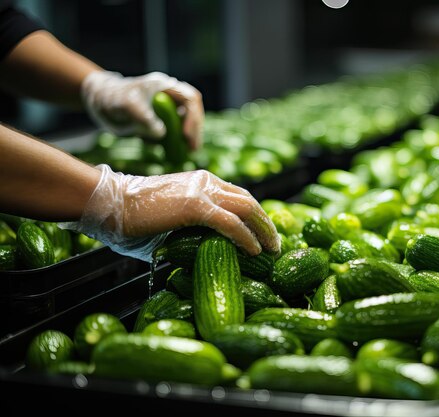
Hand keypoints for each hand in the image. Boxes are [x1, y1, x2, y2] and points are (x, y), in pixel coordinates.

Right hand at [60, 165, 279, 261]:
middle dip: (266, 224)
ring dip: (264, 231)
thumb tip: (204, 251)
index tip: (265, 235)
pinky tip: (254, 252)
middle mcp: (207, 182)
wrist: (108, 204)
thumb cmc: (132, 218)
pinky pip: (231, 224)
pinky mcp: (196, 206)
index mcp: (202, 182)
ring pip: (247, 210)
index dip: (256, 216)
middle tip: (276, 244)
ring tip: (272, 250)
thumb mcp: (171, 221)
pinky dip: (246, 238)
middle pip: (249, 201)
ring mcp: (202, 191)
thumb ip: (192, 229)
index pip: (239, 197)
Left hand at [80, 71, 203, 149]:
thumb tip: (161, 134)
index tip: (186, 134)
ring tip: (188, 152)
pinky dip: (177, 141)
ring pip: (186, 122)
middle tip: (193, 148)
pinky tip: (175, 152)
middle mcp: (171, 97)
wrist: (101, 100)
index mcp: (166, 87)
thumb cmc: (113, 97)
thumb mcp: (126, 105)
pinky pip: (175, 131)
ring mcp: (168, 108)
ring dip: (189, 137)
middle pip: (193, 111)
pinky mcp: (162, 120)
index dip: (193, 116)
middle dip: (195, 130)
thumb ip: (143, 117)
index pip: (190, 99)